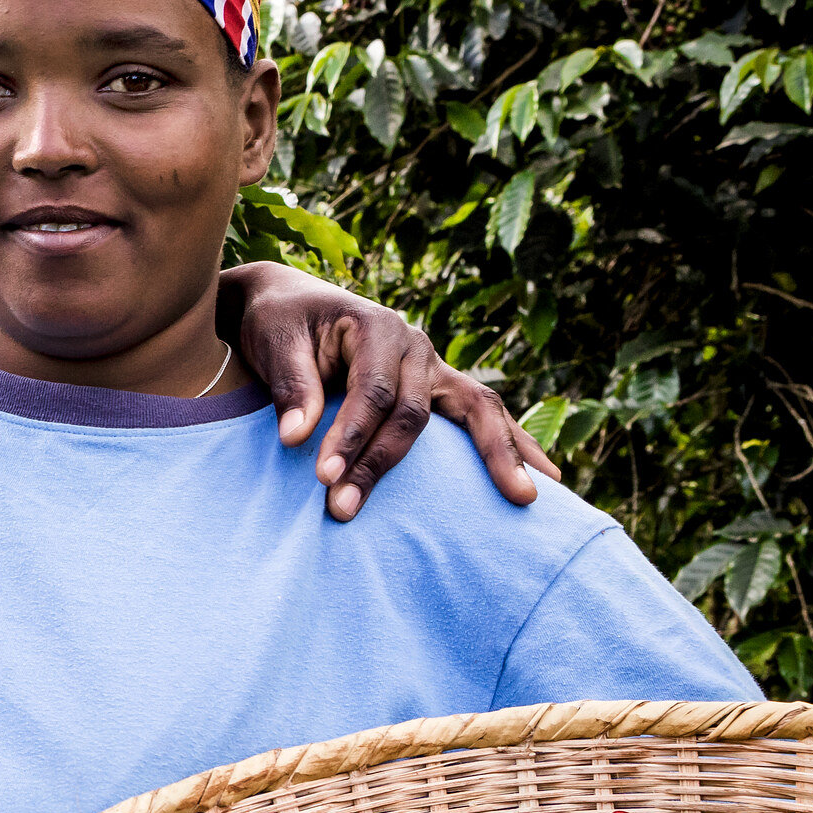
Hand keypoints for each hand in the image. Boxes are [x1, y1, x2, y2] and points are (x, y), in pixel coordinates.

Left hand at [221, 261, 561, 522]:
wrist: (289, 303)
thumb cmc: (279, 322)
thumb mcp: (273, 341)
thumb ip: (289, 385)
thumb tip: (297, 437)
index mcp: (377, 325)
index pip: (373, 392)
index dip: (350, 436)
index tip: (323, 478)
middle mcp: (415, 345)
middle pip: (416, 413)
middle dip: (383, 464)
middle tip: (345, 509)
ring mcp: (434, 367)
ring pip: (476, 410)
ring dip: (497, 455)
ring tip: (524, 499)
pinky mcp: (438, 388)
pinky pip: (481, 415)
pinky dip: (511, 444)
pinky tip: (539, 478)